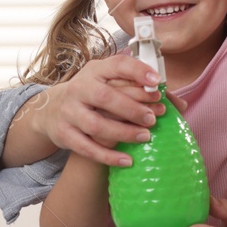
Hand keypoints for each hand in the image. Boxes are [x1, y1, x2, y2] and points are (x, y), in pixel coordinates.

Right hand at [32, 53, 188, 167]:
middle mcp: (78, 89)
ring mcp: (69, 112)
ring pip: (96, 125)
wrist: (51, 110)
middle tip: (155, 117)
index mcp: (94, 71)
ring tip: (146, 137)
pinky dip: (109, 156)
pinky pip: (88, 148)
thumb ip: (136, 87)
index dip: (137, 71)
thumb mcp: (107, 82)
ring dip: (123, 132)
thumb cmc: (91, 95)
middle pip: (105, 97)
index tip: (158, 81)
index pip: (116, 65)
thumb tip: (175, 98)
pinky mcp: (64, 134)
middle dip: (132, 107)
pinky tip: (128, 161)